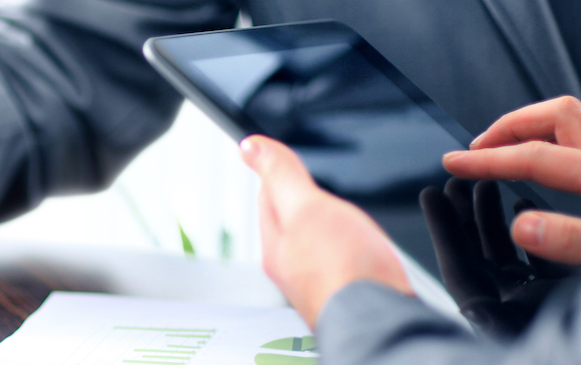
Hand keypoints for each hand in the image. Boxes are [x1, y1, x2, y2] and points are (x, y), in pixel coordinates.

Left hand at [240, 135, 412, 328]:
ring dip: (330, 224)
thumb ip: (280, 175)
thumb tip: (250, 146)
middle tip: (312, 182)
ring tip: (336, 213)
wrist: (381, 322)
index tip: (281, 155)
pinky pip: (346, 261)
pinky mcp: (350, 294)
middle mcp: (294, 267)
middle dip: (307, 199)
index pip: (268, 196)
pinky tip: (363, 249)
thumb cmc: (343, 271)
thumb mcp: (305, 207)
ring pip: (320, 242)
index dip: (279, 170)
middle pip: (295, 220)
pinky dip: (353, 247)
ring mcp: (322, 282)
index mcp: (277, 244)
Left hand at [420, 178, 574, 337]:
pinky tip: (527, 204)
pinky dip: (532, 234)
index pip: (458, 266)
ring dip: (495, 221)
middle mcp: (513, 310)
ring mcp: (537, 303)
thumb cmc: (561, 350)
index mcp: (498, 319)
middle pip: (476, 257)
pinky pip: (539, 262)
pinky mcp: (560, 298)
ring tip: (487, 187)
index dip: (443, 230)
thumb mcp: (526, 325)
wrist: (576, 355)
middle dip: (465, 218)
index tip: (429, 194)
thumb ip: (501, 316)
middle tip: (457, 183)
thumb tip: (479, 297)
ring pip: (507, 255)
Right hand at [443, 96, 580, 263]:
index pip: (535, 156)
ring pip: (575, 121)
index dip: (487, 160)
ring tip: (507, 146)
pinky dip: (562, 141)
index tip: (455, 163)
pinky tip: (555, 164)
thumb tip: (523, 228)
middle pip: (557, 115)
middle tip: (479, 148)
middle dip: (509, 126)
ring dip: (537, 128)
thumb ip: (573, 238)